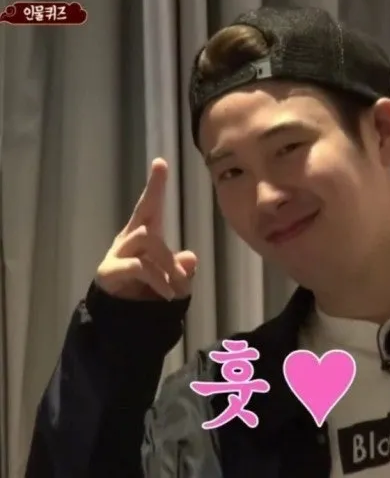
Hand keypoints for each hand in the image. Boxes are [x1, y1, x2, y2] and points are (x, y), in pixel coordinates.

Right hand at [95, 158, 197, 300]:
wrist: (119, 318)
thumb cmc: (146, 292)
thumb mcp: (171, 279)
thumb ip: (181, 267)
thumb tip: (190, 258)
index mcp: (143, 234)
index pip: (149, 205)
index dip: (155, 185)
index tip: (161, 162)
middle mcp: (127, 239)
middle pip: (148, 223)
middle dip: (168, 253)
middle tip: (182, 280)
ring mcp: (116, 253)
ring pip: (146, 239)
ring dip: (165, 264)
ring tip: (175, 289)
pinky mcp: (109, 271)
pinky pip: (138, 266)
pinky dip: (157, 279)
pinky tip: (167, 294)